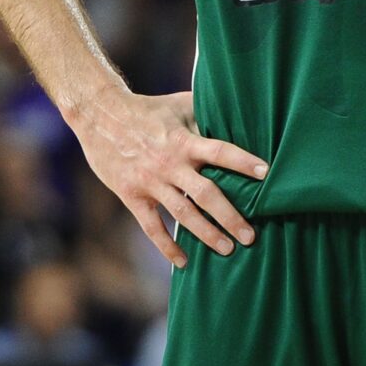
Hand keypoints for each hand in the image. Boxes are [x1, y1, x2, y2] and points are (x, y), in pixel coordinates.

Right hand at [68, 89, 266, 267]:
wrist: (99, 114)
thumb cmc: (145, 108)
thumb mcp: (177, 103)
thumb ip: (206, 111)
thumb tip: (240, 113)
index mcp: (183, 140)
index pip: (220, 151)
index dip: (243, 162)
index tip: (267, 174)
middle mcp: (170, 163)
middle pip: (206, 193)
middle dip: (230, 216)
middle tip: (250, 236)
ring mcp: (150, 181)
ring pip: (183, 213)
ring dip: (207, 234)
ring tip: (228, 250)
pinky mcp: (132, 195)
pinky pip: (152, 226)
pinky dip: (168, 246)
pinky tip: (184, 262)